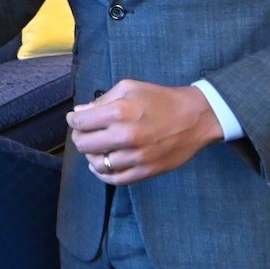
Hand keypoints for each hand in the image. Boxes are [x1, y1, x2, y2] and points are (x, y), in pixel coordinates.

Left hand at [66, 80, 223, 184]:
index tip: (75, 119)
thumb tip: (79, 112)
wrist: (195, 117)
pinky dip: (103, 174)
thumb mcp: (129, 88)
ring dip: (91, 156)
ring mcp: (136, 156)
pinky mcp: (146, 171)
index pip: (80, 122)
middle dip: (79, 137)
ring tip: (95, 148)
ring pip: (97, 164)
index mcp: (119, 112)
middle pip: (84, 144)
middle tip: (84, 133)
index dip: (73, 120)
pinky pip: (115, 180)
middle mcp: (125, 136)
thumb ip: (102, 100)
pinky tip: (101, 166)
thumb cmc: (160, 99)